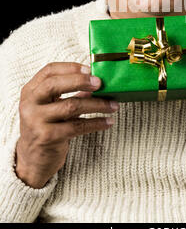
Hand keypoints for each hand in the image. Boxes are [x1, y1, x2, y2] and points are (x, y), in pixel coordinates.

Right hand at [16, 62, 118, 188]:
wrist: (34, 160)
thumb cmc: (47, 128)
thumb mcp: (53, 106)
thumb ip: (70, 93)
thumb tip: (97, 82)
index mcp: (30, 91)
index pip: (49, 71)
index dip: (71, 67)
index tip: (90, 69)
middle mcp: (29, 104)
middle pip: (55, 85)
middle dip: (80, 81)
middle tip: (100, 83)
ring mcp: (35, 121)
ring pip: (70, 106)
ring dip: (96, 104)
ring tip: (113, 105)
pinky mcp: (46, 137)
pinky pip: (76, 126)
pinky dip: (95, 123)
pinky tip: (107, 122)